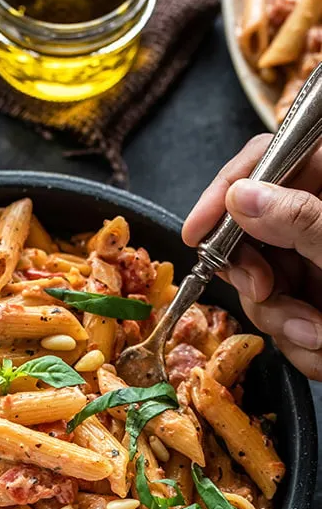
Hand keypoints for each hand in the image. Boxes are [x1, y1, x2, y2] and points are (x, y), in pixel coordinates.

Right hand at [182, 133, 321, 379]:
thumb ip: (302, 220)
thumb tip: (244, 196)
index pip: (265, 161)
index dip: (224, 193)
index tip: (198, 233)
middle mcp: (320, 221)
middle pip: (251, 234)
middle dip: (257, 277)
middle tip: (268, 294)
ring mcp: (319, 265)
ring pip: (265, 289)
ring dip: (286, 323)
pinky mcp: (319, 303)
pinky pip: (285, 325)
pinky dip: (303, 347)